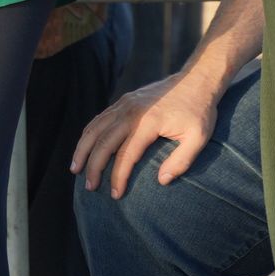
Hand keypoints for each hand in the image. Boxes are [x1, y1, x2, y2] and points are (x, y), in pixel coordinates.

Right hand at [71, 72, 220, 197]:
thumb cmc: (199, 111)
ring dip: (83, 149)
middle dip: (93, 166)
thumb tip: (161, 181)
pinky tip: (85, 146)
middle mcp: (130, 112)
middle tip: (88, 186)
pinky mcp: (122, 101)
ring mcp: (123, 104)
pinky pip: (99, 119)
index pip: (125, 154)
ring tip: (75, 167)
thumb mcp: (199, 138)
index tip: (115, 194)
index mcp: (147, 123)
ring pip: (95, 128)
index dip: (118, 176)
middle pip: (103, 142)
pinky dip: (89, 134)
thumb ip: (181, 161)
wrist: (195, 80)